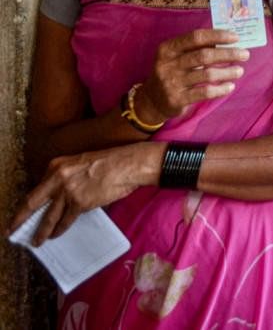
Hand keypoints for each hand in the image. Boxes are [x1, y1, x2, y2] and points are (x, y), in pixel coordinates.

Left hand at [9, 143, 157, 245]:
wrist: (128, 165)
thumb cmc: (110, 164)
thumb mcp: (80, 164)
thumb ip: (66, 178)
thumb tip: (59, 198)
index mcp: (56, 166)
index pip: (37, 189)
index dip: (28, 204)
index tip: (21, 213)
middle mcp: (58, 178)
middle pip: (32, 202)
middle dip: (20, 219)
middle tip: (11, 230)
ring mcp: (68, 191)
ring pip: (48, 216)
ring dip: (41, 231)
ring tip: (36, 241)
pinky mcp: (80, 203)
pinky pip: (66, 220)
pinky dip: (60, 229)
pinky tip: (56, 234)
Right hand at [142, 29, 248, 123]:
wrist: (151, 100)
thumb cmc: (171, 73)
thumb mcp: (175, 57)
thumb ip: (195, 48)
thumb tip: (226, 39)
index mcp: (168, 48)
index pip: (196, 37)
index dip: (217, 36)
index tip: (235, 37)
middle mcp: (168, 64)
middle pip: (204, 55)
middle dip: (228, 54)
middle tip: (245, 54)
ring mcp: (171, 82)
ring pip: (207, 74)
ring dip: (227, 72)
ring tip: (240, 71)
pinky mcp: (177, 99)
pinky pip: (204, 93)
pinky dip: (220, 89)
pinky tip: (230, 86)